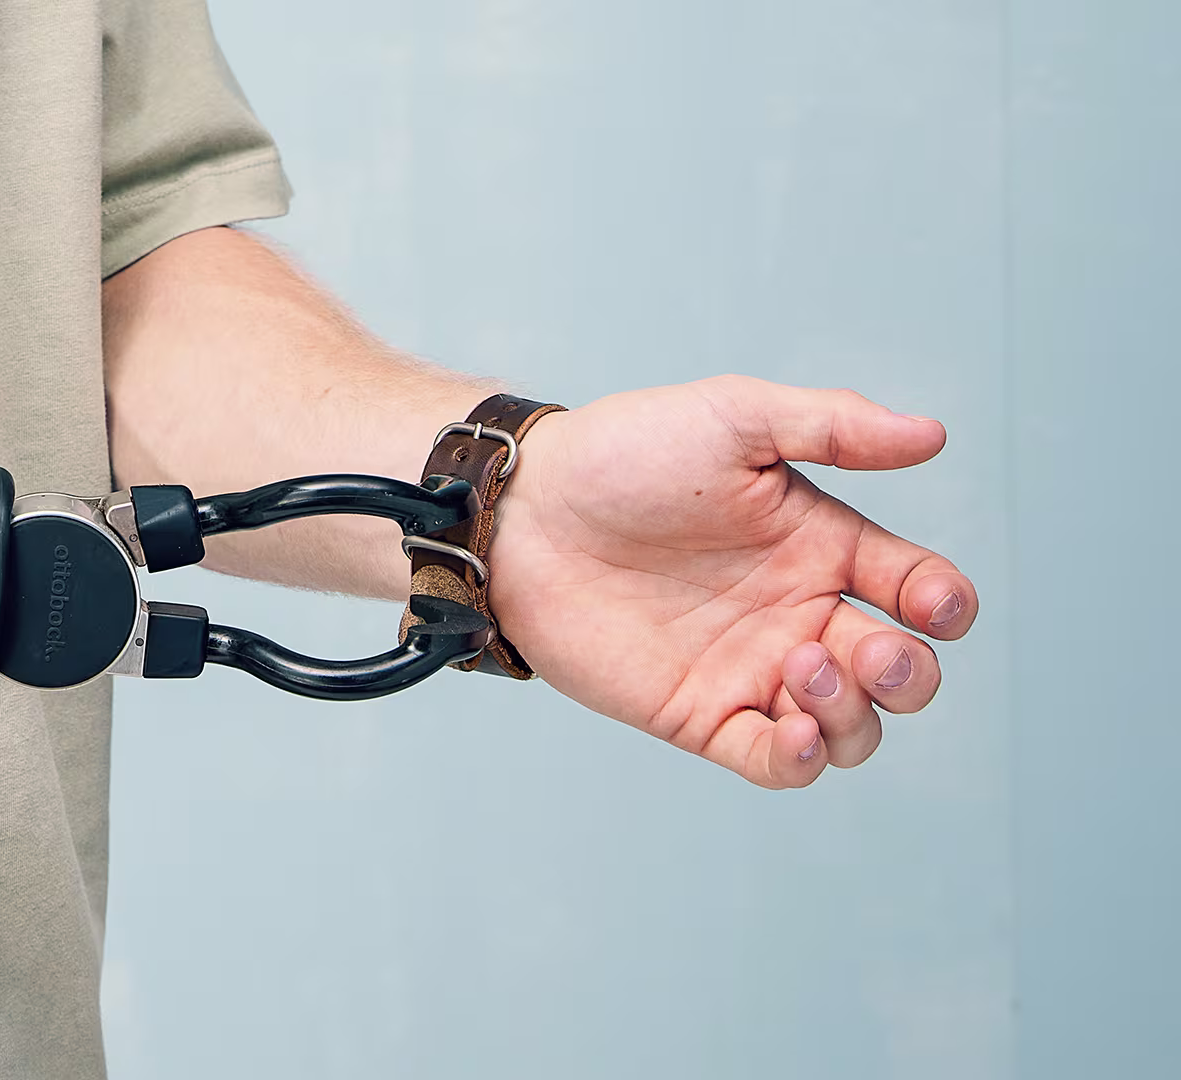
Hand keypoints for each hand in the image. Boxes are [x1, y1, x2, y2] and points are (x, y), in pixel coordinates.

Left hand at [488, 376, 977, 787]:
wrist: (525, 512)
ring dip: (854, 715)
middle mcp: (797, 613)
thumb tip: (934, 435)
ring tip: (803, 666)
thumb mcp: (734, 418)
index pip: (919, 590)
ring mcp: (751, 669)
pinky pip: (775, 763)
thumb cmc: (625, 453)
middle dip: (910, 675)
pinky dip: (801, 760)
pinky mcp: (700, 714)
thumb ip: (833, 425)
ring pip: (850, 730)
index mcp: (821, 546)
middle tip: (862, 649)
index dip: (944, 604)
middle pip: (900, 673)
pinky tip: (788, 725)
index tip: (929, 602)